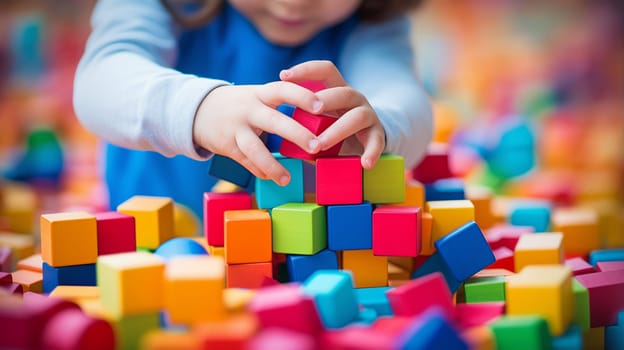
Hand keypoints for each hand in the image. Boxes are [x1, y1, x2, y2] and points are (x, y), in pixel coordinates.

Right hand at [193, 82, 322, 185]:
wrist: (199, 109)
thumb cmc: (241, 104)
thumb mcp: (258, 95)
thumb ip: (280, 103)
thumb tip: (317, 117)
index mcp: (261, 93)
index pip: (284, 90)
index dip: (302, 96)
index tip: (321, 106)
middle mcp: (248, 109)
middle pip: (274, 121)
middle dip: (297, 134)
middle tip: (316, 146)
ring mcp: (236, 128)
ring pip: (255, 148)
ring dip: (272, 165)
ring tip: (287, 179)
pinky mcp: (226, 145)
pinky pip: (245, 161)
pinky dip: (259, 170)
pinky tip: (272, 178)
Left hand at [280, 60, 385, 168]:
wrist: (368, 140)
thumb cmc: (336, 130)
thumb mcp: (319, 124)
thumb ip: (303, 126)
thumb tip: (280, 137)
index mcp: (337, 90)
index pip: (325, 71)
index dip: (305, 70)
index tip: (283, 76)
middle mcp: (355, 98)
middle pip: (342, 93)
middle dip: (324, 101)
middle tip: (309, 113)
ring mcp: (369, 115)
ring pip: (356, 116)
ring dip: (336, 131)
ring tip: (319, 145)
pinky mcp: (378, 134)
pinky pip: (377, 141)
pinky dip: (371, 152)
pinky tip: (364, 164)